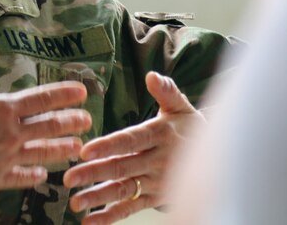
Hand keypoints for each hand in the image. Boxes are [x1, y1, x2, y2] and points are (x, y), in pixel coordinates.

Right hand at [0, 36, 90, 198]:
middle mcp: (10, 134)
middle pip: (48, 127)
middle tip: (87, 120)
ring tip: (77, 147)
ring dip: (61, 149)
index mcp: (1, 110)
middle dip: (70, 122)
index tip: (82, 92)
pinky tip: (43, 175)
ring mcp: (6, 158)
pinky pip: (21, 177)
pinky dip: (34, 176)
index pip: (40, 100)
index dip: (62, 95)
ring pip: (42, 152)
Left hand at [64, 72, 201, 223]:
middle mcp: (157, 160)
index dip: (108, 146)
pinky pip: (131, 208)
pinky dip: (110, 216)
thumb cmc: (191, 128)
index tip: (85, 150)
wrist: (218, 159)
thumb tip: (152, 75)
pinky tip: (90, 221)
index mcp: (160, 135)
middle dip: (93, 173)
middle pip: (121, 167)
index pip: (130, 141)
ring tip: (74, 202)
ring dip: (98, 197)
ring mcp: (156, 182)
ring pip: (124, 190)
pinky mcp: (156, 198)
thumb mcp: (181, 107)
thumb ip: (166, 91)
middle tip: (68, 178)